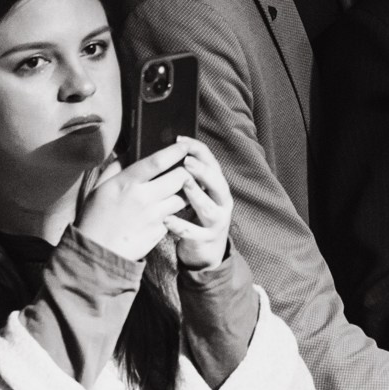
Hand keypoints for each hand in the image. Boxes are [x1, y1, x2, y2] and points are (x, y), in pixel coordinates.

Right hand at [75, 138, 201, 261]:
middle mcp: (144, 198)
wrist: (97, 253)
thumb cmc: (95, 217)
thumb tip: (130, 151)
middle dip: (187, 170)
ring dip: (186, 191)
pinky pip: (175, 216)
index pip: (158, 161)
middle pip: (180, 177)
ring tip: (182, 188)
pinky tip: (170, 208)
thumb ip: (116, 167)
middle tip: (187, 168)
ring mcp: (154, 216)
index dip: (176, 151)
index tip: (184, 145)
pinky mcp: (160, 231)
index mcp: (127, 183)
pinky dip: (175, 210)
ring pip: (183, 197)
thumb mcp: (100, 187)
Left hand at [164, 141, 232, 271]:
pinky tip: (166, 220)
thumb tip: (170, 148)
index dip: (198, 149)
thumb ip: (190, 174)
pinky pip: (193, 232)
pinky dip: (180, 226)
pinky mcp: (205, 239)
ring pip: (208, 207)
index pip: (212, 162)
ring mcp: (216, 221)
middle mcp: (222, 201)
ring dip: (196, 194)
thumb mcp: (199, 192)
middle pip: (217, 183)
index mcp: (219, 186)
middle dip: (203, 171)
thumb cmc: (197, 213)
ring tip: (183, 183)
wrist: (206, 250)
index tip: (180, 139)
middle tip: (186, 161)